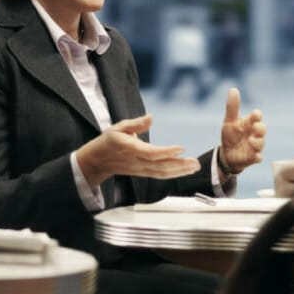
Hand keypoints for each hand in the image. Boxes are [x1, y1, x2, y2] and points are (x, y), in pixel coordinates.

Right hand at [75, 113, 200, 187]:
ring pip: (162, 173)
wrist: (99, 160)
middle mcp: (137, 162)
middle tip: (195, 162)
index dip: (166, 152)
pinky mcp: (144, 173)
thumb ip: (136, 124)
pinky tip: (186, 170)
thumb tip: (151, 117)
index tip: (181, 148)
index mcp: (131, 149)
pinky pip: (161, 175)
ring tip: (195, 166)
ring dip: (180, 171)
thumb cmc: (109, 141)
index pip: (151, 153)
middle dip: (179, 166)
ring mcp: (141, 170)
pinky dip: (174, 174)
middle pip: (160, 167)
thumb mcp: (119, 127)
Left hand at [219, 88, 265, 176]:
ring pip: (261, 143)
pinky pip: (258, 157)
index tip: (255, 115)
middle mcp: (254, 133)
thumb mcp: (229, 121)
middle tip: (254, 128)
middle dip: (260, 128)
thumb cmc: (230, 135)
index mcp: (249, 123)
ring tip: (250, 141)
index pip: (257, 116)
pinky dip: (257, 156)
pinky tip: (254, 156)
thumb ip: (232, 107)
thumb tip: (233, 89)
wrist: (227, 154)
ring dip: (258, 142)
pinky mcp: (252, 157)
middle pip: (262, 129)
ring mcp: (254, 146)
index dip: (257, 115)